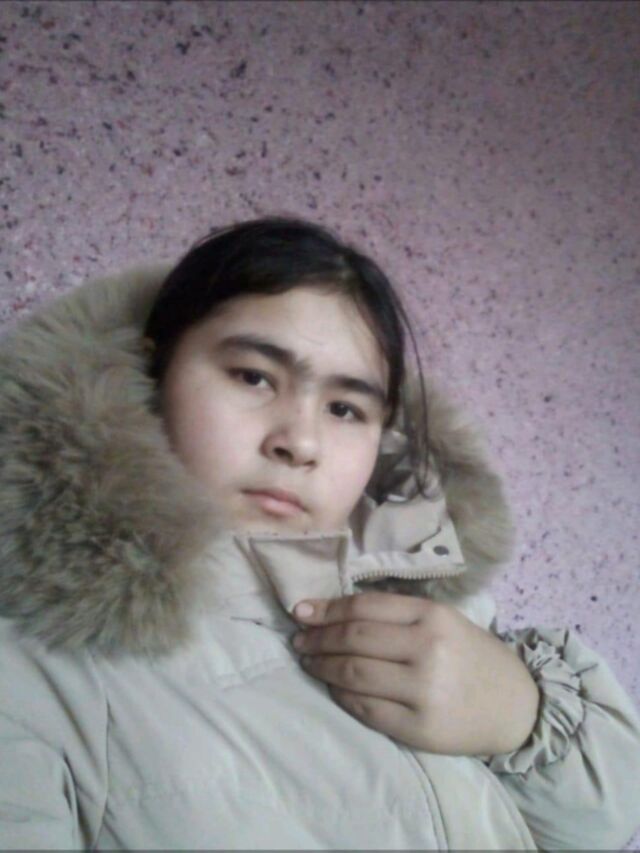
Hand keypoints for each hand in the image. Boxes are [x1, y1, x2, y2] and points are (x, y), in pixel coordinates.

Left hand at [292, 591, 539, 756]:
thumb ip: (397, 615)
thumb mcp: (443, 621)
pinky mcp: (418, 728)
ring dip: (322, 667)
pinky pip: (364, 708)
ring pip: (353, 673)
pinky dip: (341, 695)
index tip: (301, 611)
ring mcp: (422, 691)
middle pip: (353, 639)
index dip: (326, 609)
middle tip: (299, 640)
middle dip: (318, 638)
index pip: (364, 607)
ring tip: (309, 662)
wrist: (517, 706)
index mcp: (432, 616)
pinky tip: (334, 687)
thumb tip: (334, 612)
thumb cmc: (472, 656)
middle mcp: (426, 649)